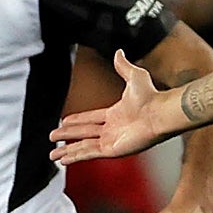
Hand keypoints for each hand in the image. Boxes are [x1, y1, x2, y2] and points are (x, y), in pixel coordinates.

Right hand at [50, 50, 164, 164]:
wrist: (160, 112)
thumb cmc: (152, 96)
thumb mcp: (135, 76)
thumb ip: (123, 66)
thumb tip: (119, 51)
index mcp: (117, 113)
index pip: (92, 118)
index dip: (78, 120)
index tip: (64, 121)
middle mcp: (113, 128)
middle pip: (84, 133)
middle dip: (67, 135)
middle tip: (52, 136)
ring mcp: (112, 140)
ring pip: (83, 146)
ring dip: (67, 150)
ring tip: (52, 155)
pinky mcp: (111, 150)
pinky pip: (88, 153)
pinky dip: (74, 157)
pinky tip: (63, 160)